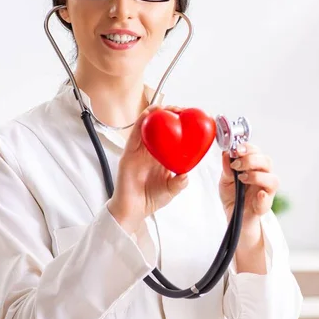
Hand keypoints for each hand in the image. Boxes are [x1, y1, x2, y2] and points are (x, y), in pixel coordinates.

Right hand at [108, 105, 188, 233]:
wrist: (133, 211)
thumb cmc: (150, 200)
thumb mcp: (171, 190)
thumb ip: (179, 182)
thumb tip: (186, 174)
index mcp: (161, 158)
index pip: (170, 136)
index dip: (178, 125)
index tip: (189, 119)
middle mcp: (150, 152)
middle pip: (158, 127)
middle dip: (168, 115)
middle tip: (179, 110)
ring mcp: (139, 152)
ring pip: (146, 127)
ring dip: (155, 114)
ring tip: (164, 107)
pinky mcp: (129, 154)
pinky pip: (134, 134)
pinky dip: (141, 122)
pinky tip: (148, 114)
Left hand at [219, 143, 278, 223]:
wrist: (232, 215)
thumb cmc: (232, 195)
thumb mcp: (225, 179)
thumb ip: (227, 168)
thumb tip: (226, 154)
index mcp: (254, 167)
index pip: (257, 152)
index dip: (249, 148)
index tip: (237, 149)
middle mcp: (263, 176)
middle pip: (267, 162)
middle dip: (251, 160)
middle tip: (236, 165)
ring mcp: (266, 191)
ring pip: (273, 180)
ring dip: (257, 176)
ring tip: (242, 179)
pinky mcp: (263, 206)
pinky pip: (268, 200)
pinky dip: (263, 197)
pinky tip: (258, 194)